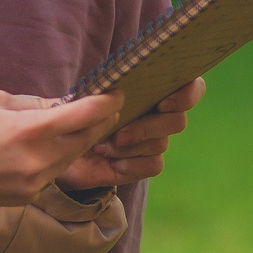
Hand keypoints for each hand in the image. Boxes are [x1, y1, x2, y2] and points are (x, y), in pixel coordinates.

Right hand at [0, 90, 124, 210]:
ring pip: (73, 157)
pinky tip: (47, 150)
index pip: (84, 115)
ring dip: (79, 141)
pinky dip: (57, 159)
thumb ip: (35, 103)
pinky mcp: (31, 195)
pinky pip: (54, 173)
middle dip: (100, 123)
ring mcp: (36, 181)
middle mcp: (38, 159)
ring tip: (76, 127)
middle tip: (107, 109)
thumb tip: (64, 104)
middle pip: (87, 139)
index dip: (106, 103)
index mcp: (29, 130)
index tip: (117, 95)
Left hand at [61, 76, 205, 190]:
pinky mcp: (145, 163)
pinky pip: (154, 164)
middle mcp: (159, 115)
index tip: (163, 103)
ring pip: (161, 144)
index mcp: (151, 90)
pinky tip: (112, 162)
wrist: (61, 148)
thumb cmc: (75, 116)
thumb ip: (101, 91)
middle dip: (148, 127)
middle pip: (178, 121)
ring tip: (103, 146)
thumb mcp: (82, 99)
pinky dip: (131, 164)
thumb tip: (115, 92)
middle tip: (120, 134)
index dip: (187, 95)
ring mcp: (154, 140)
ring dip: (130, 146)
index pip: (191, 87)